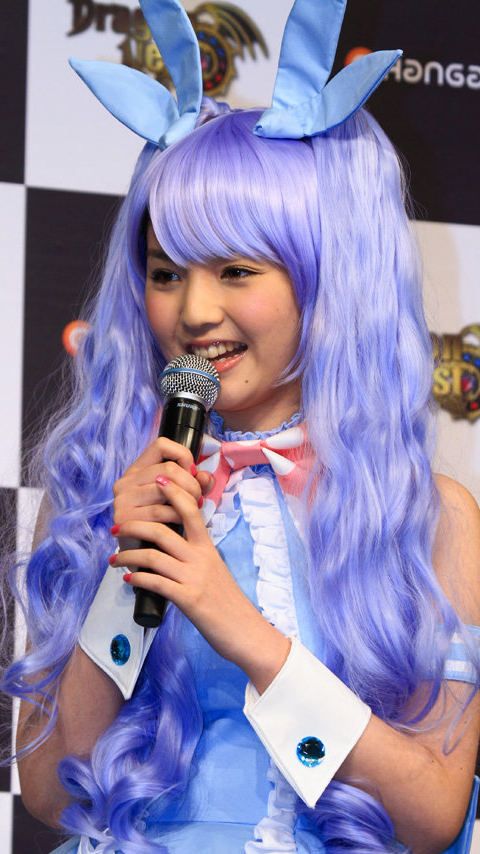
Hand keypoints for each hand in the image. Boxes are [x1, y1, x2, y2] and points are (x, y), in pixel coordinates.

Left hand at [110, 477, 290, 684]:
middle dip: (134, 526)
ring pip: (153, 556)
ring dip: (128, 556)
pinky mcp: (188, 600)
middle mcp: (200, 558)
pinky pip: (156, 583)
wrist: (246, 631)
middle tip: (116, 527)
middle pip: (163, 530)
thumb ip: (196, 553)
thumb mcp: (214, 568)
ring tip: (114, 560)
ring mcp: (194, 578)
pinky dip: (138, 579)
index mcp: (207, 547)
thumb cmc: (227, 601)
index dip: (173, 493)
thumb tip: (173, 542)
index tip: (156, 480)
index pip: (191, 510)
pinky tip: (128, 580)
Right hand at [111, 436, 212, 554]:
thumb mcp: (180, 498)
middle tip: (198, 499)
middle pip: (169, 468)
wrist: (144, 557)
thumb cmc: (163, 524)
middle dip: (192, 484)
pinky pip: (161, 511)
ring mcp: (122, 499)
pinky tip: (181, 523)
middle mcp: (126, 481)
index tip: (192, 473)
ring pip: (166, 489)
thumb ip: (196, 483)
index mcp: (137, 470)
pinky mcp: (125, 518)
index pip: (161, 444)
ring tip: (192, 511)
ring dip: (187, 501)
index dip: (183, 455)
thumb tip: (205, 476)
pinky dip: (177, 517)